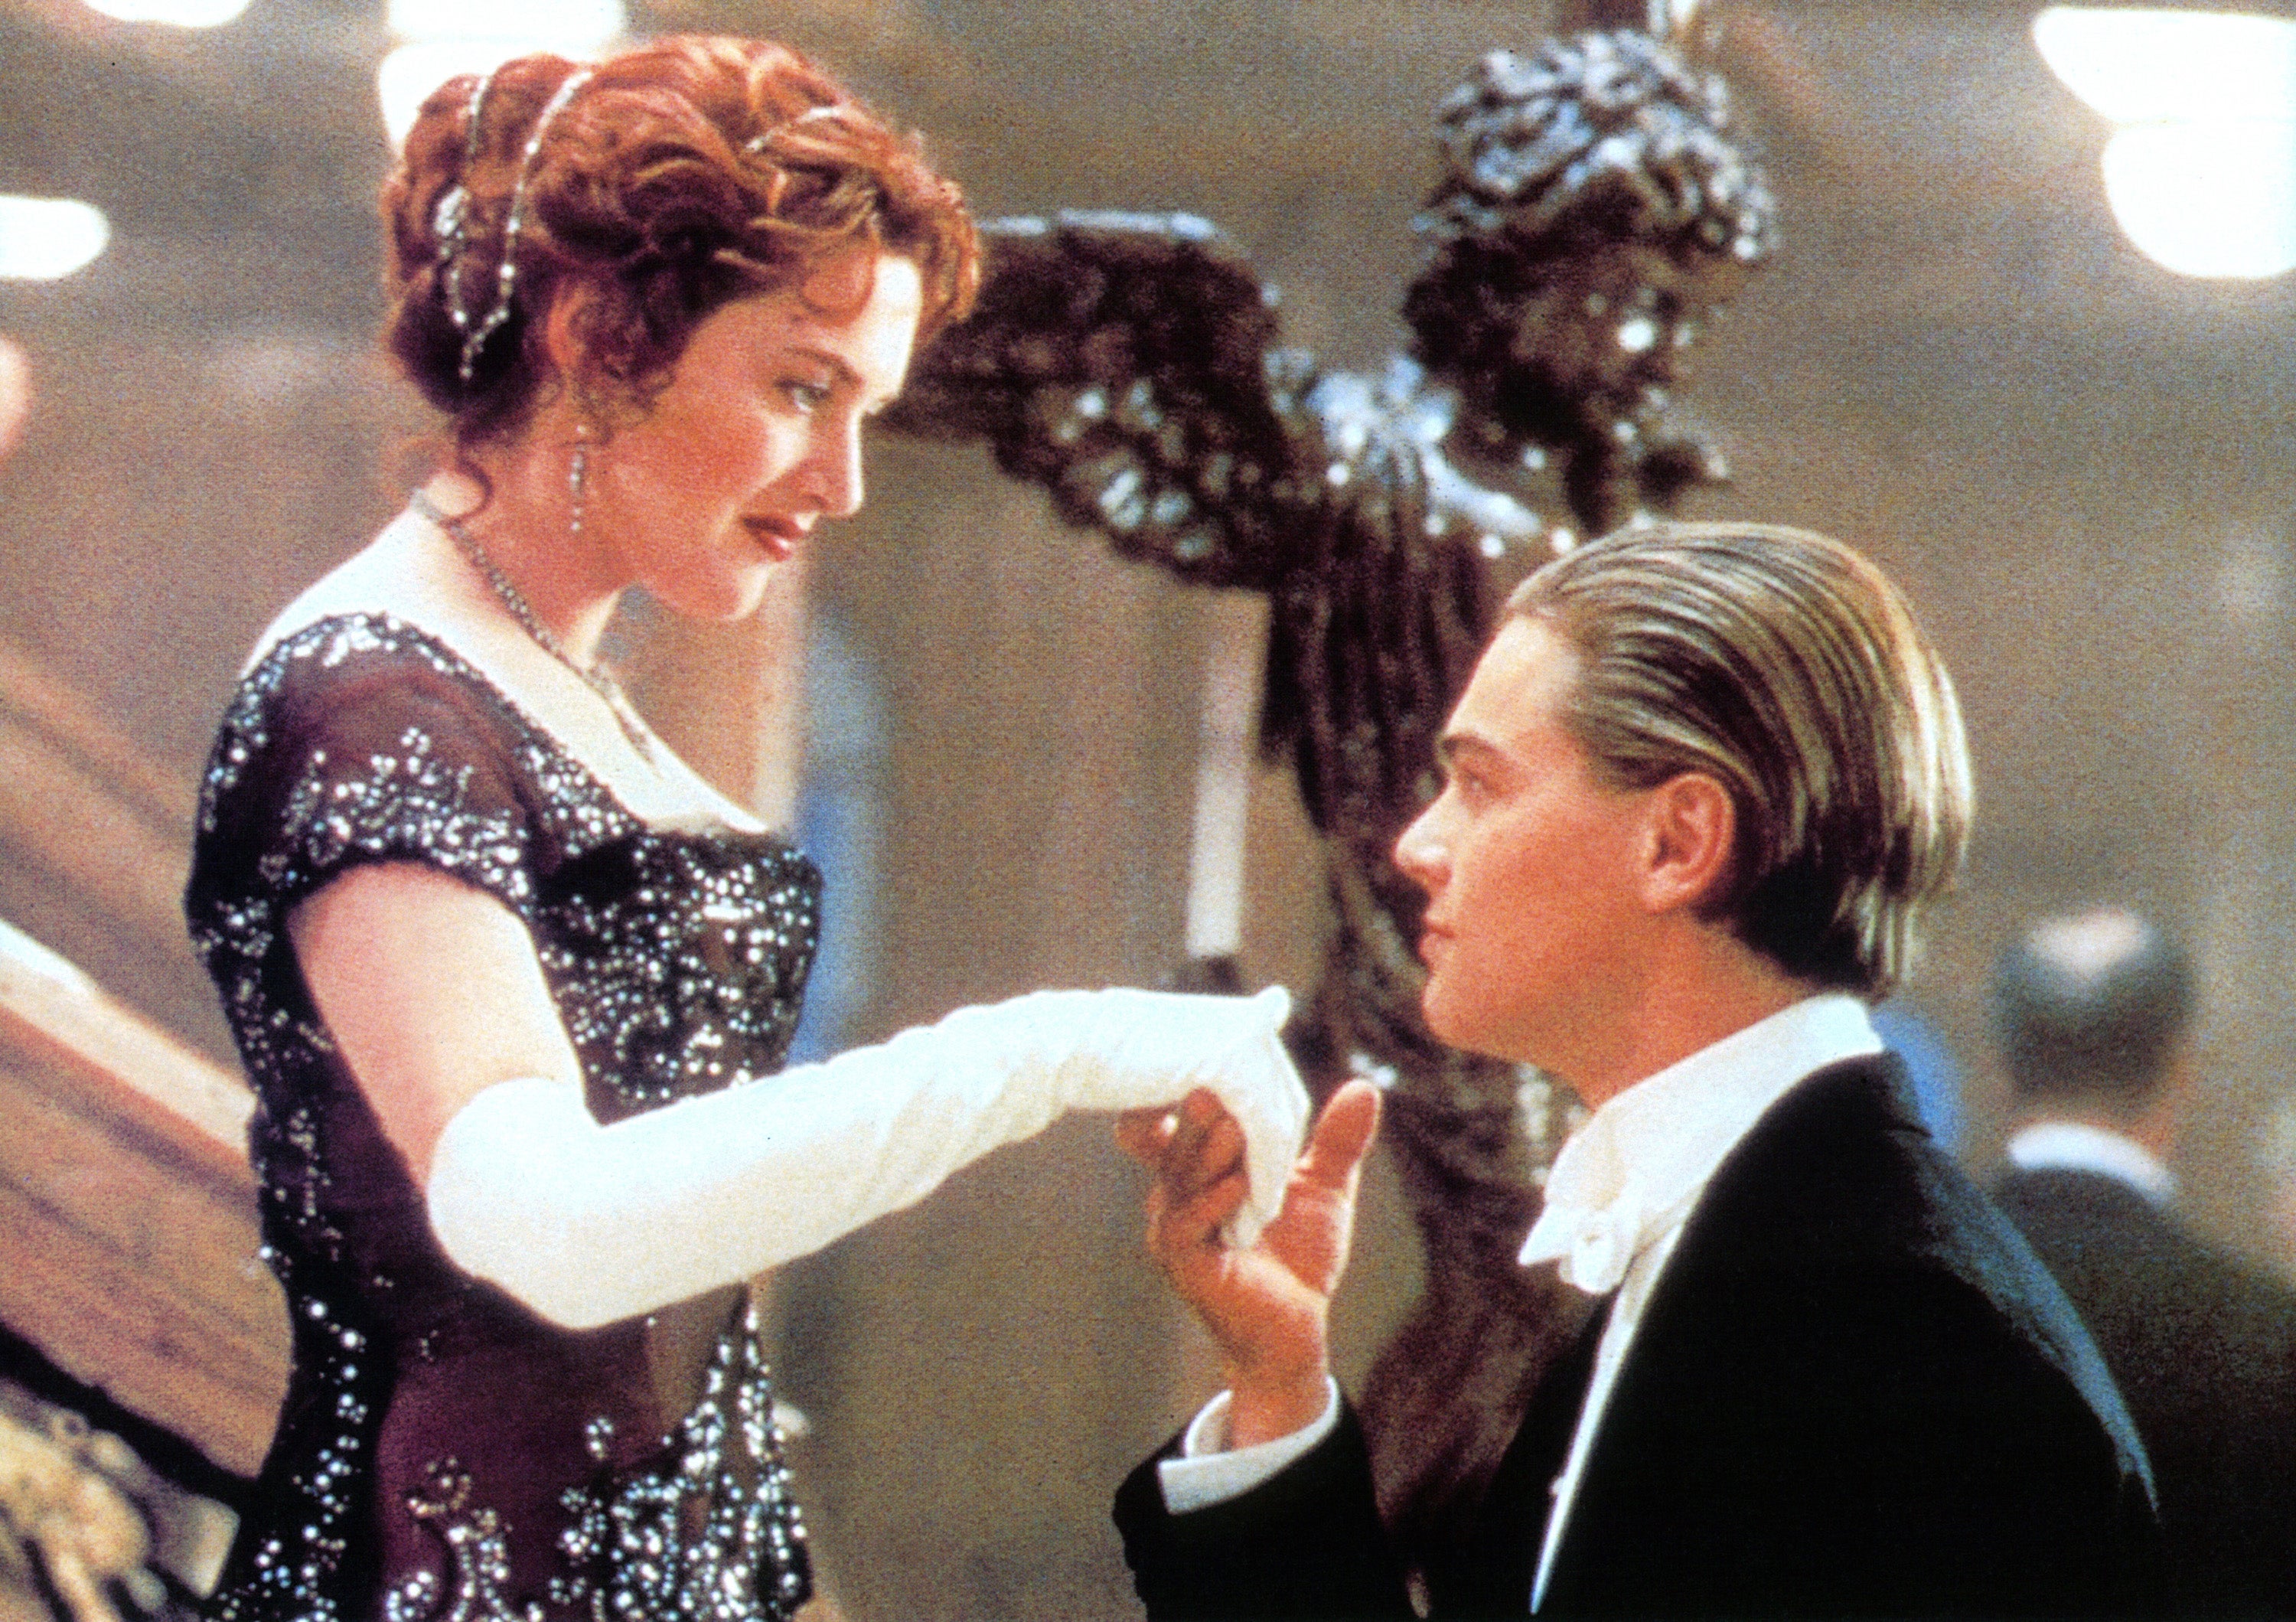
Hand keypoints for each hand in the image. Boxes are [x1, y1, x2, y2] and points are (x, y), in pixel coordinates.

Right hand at [1117, 1079, 1380, 1446]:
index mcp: (1201, 1170)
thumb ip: (1337, 1142)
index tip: (1201, 1058)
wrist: (1296, 1332)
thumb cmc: (1297, 1257)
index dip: (1173, 1093)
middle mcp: (1178, 1195)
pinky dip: (1211, 1204)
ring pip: (1180, 1180)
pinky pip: (1185, 1229)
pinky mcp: (1186, 1266)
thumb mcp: (1322, 1189)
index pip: (1174, 1122)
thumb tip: (1364, 1087)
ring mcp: (1176, 1231)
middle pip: (1178, 1143)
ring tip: (1233, 1126)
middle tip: (1215, 1084)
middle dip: (1196, 1114)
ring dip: (1207, 1153)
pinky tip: (1237, 1185)